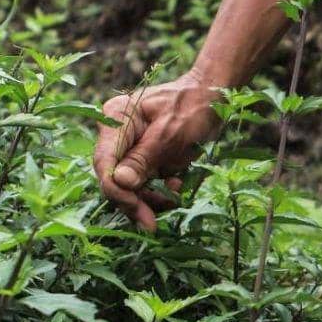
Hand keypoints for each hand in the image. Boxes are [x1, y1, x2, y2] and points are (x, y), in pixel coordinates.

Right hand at [93, 71, 220, 230]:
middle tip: (152, 224)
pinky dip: (159, 191)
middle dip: (134, 201)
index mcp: (117, 118)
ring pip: (129, 186)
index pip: (105, 162)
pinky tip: (176, 186)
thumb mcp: (171, 133)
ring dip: (149, 199)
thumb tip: (119, 182)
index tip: (137, 210)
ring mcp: (131, 147)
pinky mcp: (145, 158)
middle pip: (114, 178)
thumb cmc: (194, 106)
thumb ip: (144, 158)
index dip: (116, 190)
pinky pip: (144, 183)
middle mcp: (118, 134)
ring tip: (174, 195)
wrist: (216, 96)